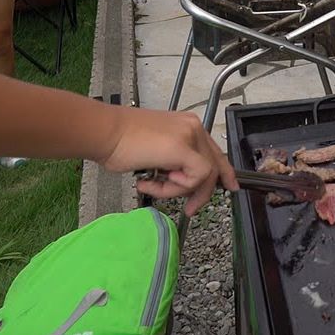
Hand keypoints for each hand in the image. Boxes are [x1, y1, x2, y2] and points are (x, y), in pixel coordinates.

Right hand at [103, 108, 236, 214]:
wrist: (105, 133)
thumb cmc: (119, 143)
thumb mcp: (155, 153)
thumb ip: (174, 163)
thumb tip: (183, 182)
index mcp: (187, 125)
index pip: (213, 151)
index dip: (224, 172)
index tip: (229, 187)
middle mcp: (193, 127)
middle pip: (214, 165)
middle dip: (203, 192)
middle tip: (190, 209)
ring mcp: (190, 135)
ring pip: (203, 175)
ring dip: (176, 189)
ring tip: (152, 184)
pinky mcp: (183, 148)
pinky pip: (195, 178)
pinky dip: (174, 187)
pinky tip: (151, 181)